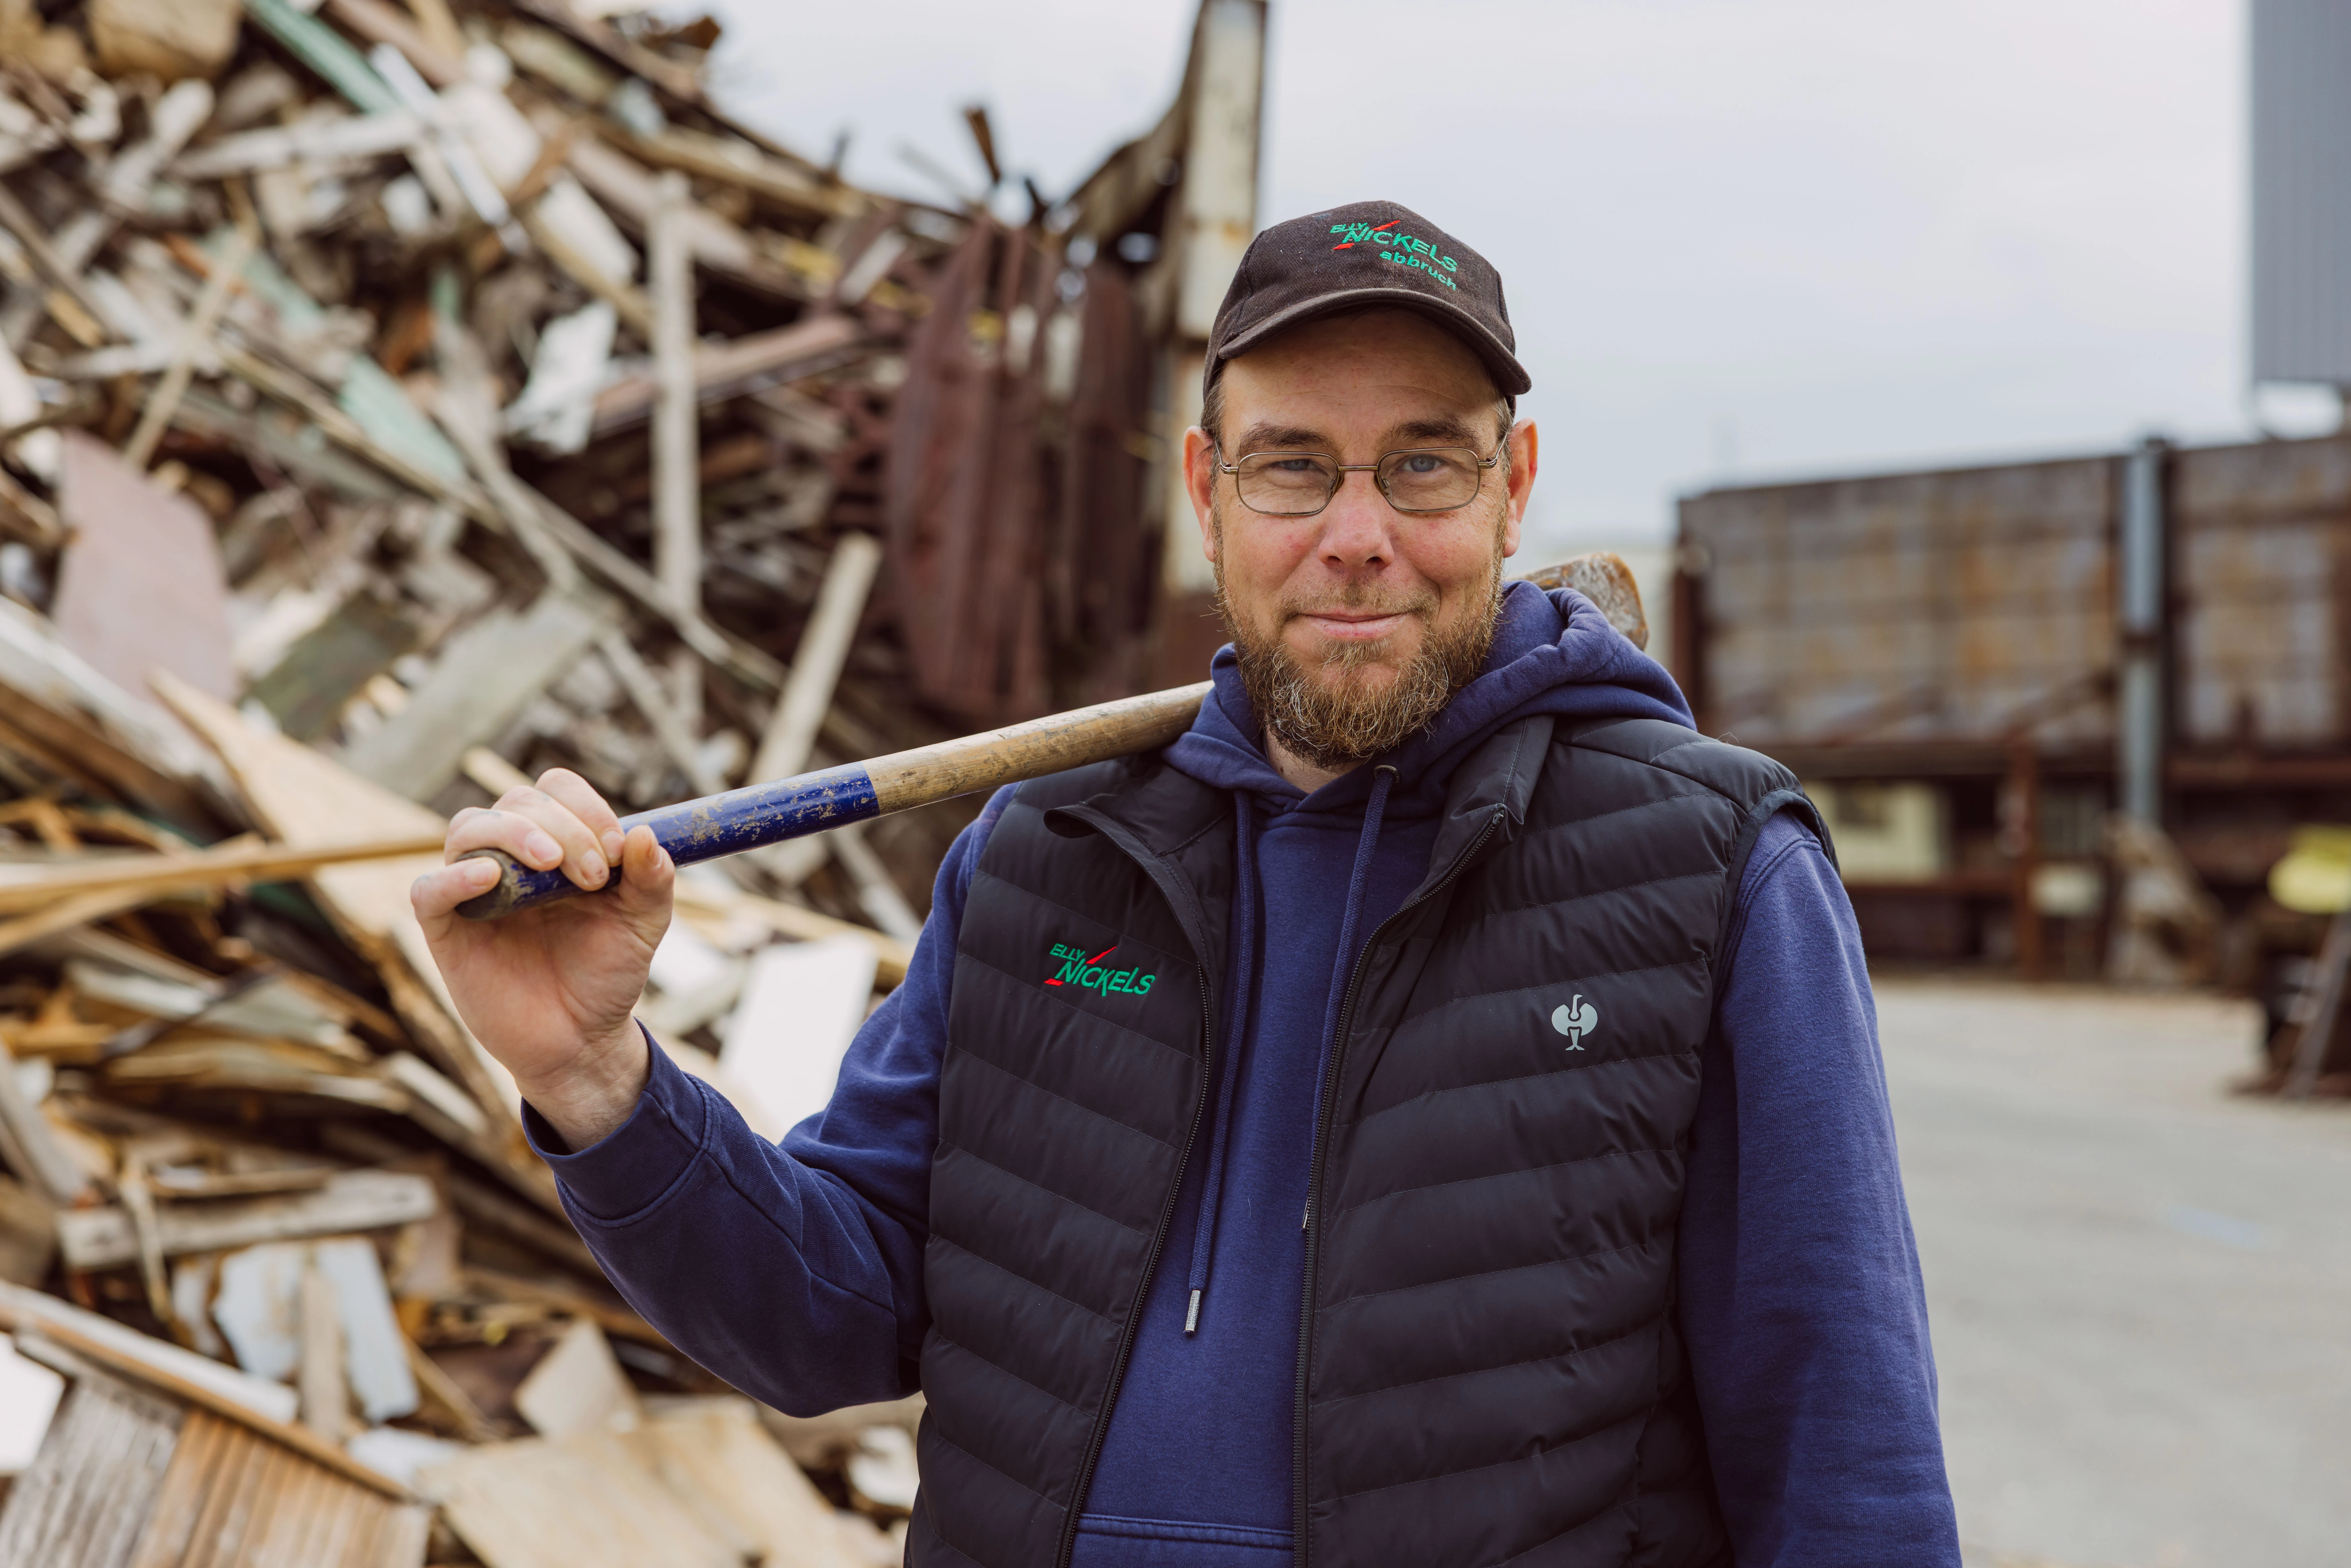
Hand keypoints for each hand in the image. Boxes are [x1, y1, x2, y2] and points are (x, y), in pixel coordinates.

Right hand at [410, 769, 672, 1148]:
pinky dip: (453, 877)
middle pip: (516, 802)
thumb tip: (646, 834)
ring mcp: (474, 890)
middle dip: (562, 826)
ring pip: (469, 828)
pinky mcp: (446, 930)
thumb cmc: (606, 974)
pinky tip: (488, 877)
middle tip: (594, 874)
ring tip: (550, 864)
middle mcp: (511, 858)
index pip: (556, 790)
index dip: (585, 806)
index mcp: (558, 846)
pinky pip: (428, 889)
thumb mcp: (642, 925)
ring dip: (512, 833)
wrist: (581, 1039)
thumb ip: (652, 880)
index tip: (616, 847)